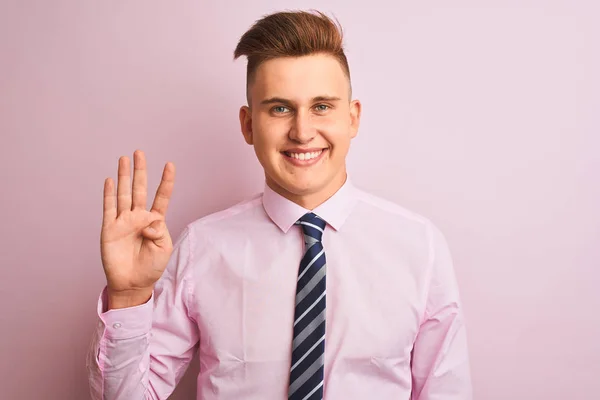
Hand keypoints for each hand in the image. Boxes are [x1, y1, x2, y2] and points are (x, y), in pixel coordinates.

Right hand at [100, 150, 174, 308]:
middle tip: (139, 152)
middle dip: (140, 171)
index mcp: (155, 221)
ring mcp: (123, 221)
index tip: (169, 164)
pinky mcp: (109, 229)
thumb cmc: (151, 267)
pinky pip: (109, 208)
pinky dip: (109, 194)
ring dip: (123, 176)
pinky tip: (110, 180)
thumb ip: (159, 231)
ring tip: (124, 158)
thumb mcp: (164, 249)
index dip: (166, 181)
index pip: (162, 196)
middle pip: (140, 189)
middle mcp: (139, 217)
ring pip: (123, 194)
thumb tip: (149, 220)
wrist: (133, 284)